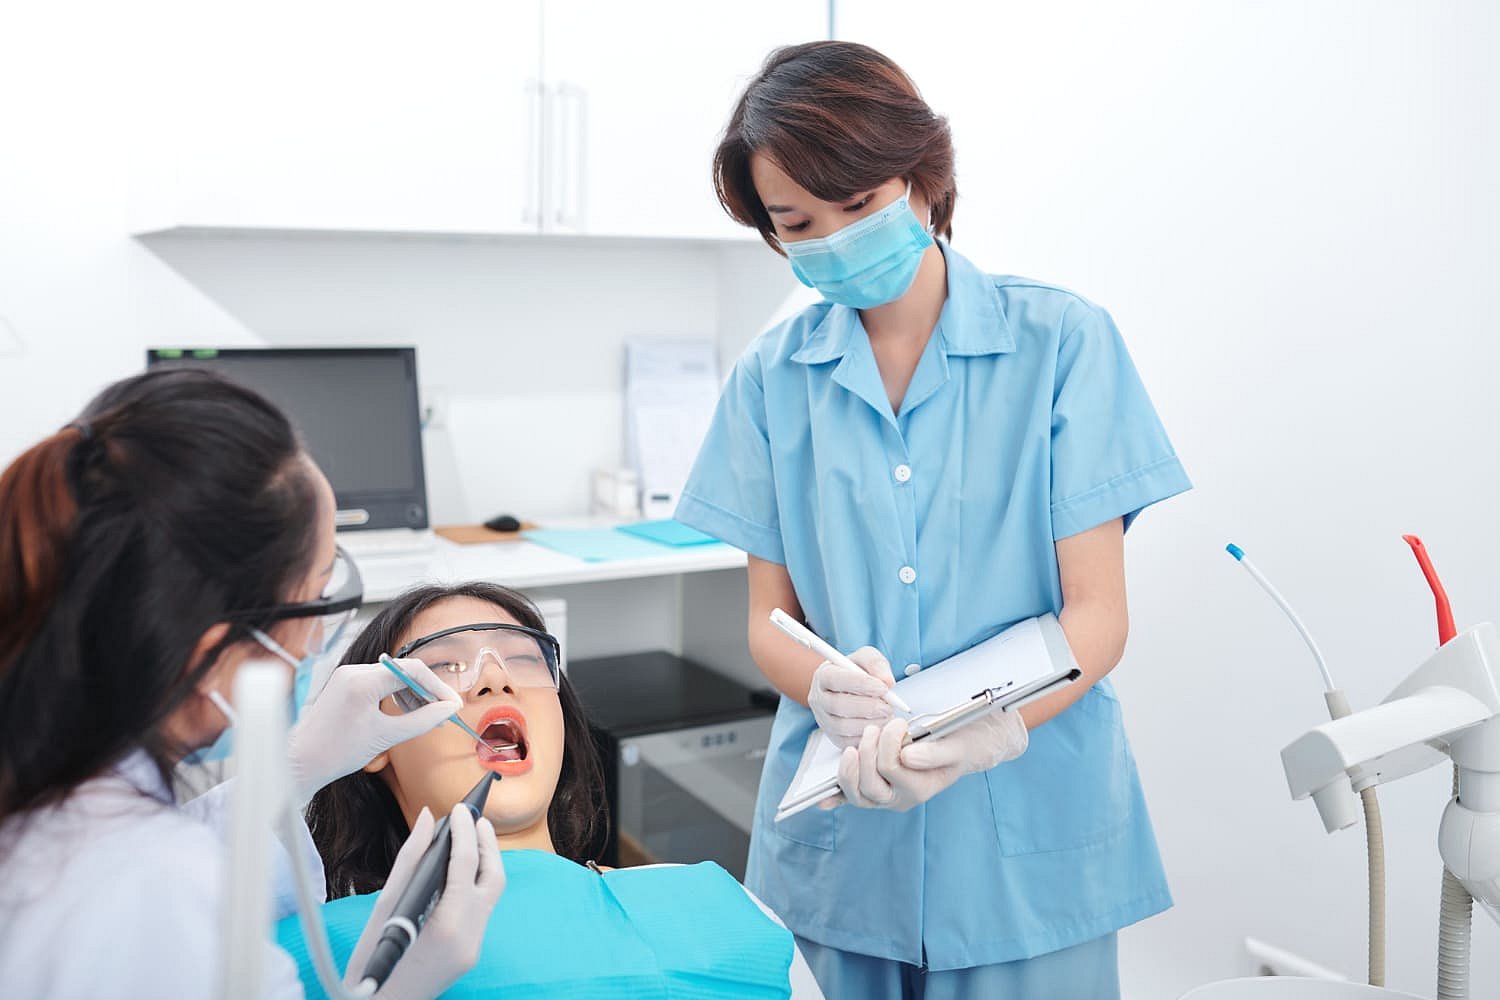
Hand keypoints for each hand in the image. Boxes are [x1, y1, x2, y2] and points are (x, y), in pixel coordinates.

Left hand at [287, 658, 461, 803]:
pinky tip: (407, 713)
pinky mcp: (345, 685)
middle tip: (444, 713)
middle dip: (427, 692)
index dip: (438, 687)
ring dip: (414, 694)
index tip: (453, 704)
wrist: (299, 763)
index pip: (413, 671)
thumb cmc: (336, 752)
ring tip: (428, 717)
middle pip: (404, 671)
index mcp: (362, 680)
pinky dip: (397, 696)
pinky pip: (379, 683)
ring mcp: (348, 676)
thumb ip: (422, 720)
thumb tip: (449, 710)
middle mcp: (354, 671)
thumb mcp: (386, 737)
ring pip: (393, 677)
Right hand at [345, 804, 505, 999]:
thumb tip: (427, 820)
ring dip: (483, 863)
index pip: (466, 863)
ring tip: (468, 838)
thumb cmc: (370, 963)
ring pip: (491, 894)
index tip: (460, 808)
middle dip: (487, 843)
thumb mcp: (384, 908)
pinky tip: (458, 873)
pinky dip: (473, 885)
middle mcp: (468, 936)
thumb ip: (410, 860)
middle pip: (493, 878)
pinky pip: (480, 911)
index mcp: (447, 924)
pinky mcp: (470, 954)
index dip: (465, 830)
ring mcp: (473, 948)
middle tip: (474, 818)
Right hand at [807, 646, 896, 748]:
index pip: (836, 679)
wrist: (846, 689)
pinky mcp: (832, 736)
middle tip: (887, 707)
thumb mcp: (865, 659)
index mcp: (823, 675)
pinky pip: (848, 742)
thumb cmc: (854, 673)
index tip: (882, 688)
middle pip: (838, 706)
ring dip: (868, 723)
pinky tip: (879, 728)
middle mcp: (818, 698)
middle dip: (867, 707)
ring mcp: (823, 720)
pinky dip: (866, 737)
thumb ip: (875, 663)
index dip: (860, 684)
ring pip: (842, 726)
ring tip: (886, 717)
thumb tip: (887, 681)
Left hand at [824, 709, 1028, 811]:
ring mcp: (886, 796)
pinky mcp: (875, 789)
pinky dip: (836, 797)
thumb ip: (935, 753)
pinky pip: (851, 798)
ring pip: (857, 795)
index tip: (898, 722)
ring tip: (856, 744)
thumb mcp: (957, 745)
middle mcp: (901, 798)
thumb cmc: (961, 744)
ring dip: (849, 769)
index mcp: (922, 788)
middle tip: (875, 727)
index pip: (892, 768)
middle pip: (870, 786)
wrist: (964, 748)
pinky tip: (822, 799)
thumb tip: (907, 756)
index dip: (889, 742)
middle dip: (867, 752)